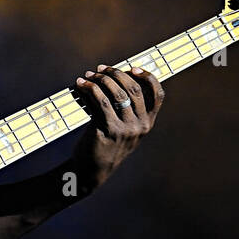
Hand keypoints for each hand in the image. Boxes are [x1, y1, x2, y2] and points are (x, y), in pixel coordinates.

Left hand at [69, 64, 164, 193]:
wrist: (91, 170)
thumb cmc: (104, 144)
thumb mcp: (122, 129)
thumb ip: (124, 109)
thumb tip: (111, 77)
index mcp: (147, 123)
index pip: (158, 96)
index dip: (148, 77)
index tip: (132, 68)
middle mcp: (141, 126)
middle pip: (133, 89)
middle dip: (116, 74)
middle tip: (100, 69)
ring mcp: (126, 129)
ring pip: (116, 93)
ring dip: (100, 79)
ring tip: (88, 76)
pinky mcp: (108, 130)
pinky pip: (100, 102)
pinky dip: (90, 89)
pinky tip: (81, 84)